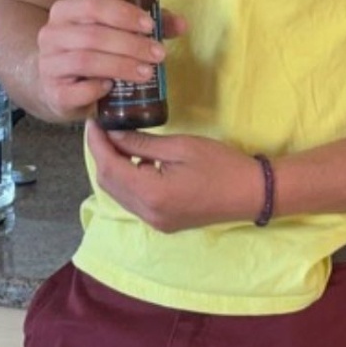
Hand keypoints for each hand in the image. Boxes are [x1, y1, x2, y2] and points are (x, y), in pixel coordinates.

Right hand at [36, 0, 185, 122]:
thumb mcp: (113, 32)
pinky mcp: (53, 92)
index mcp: (65, 11)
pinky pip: (75, 91)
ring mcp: (48, 65)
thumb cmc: (93, 52)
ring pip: (86, 61)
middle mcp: (51, 34)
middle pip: (93, 35)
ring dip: (121, 66)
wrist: (59, 85)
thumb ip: (144, 25)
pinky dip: (96, 90)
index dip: (123, 14)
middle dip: (131, 44)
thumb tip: (182, 24)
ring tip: (147, 73)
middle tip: (158, 54)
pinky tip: (113, 88)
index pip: (93, 4)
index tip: (150, 25)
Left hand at [86, 122, 266, 233]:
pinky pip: (134, 201)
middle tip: (102, 129)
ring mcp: (155, 222)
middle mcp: (148, 213)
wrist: (252, 194)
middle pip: (108, 183)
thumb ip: (142, 144)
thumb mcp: (180, 147)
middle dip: (101, 155)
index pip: (109, 168)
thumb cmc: (222, 166)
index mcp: (152, 193)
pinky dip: (128, 181)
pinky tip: (138, 162)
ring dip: (113, 169)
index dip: (96, 144)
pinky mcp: (163, 223)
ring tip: (117, 142)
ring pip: (119, 194)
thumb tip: (114, 134)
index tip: (93, 122)